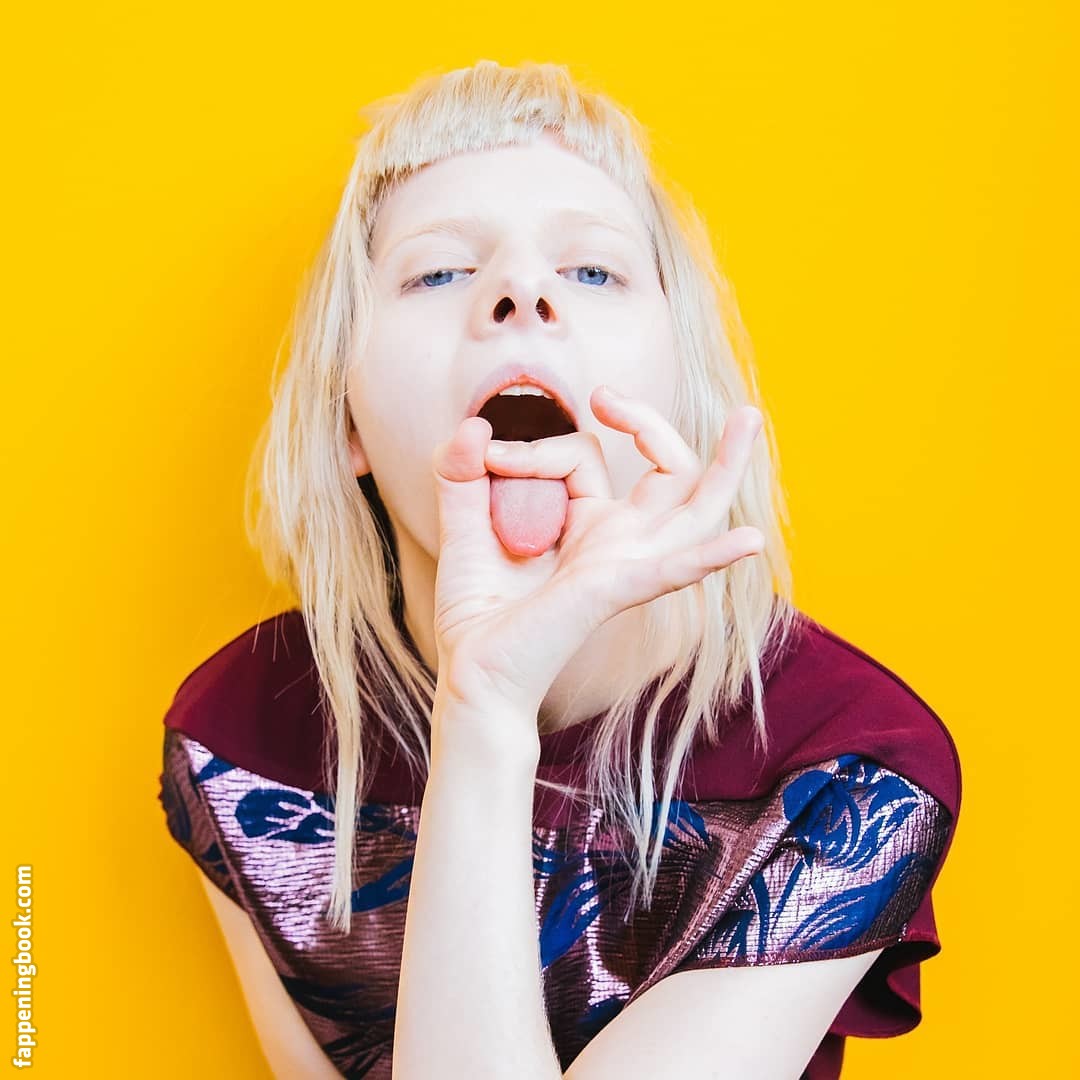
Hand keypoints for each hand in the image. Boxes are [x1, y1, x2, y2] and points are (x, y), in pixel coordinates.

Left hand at [430, 385, 765, 726]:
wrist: (471, 676)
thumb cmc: (477, 615)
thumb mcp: (463, 529)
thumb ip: (459, 474)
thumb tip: (474, 425)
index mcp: (592, 526)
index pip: (585, 456)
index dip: (536, 447)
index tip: (490, 456)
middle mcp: (619, 543)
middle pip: (668, 472)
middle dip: (652, 425)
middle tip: (605, 396)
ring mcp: (624, 567)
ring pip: (695, 510)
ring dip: (728, 466)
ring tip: (749, 417)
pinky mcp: (612, 593)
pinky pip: (671, 571)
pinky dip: (711, 557)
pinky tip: (749, 542)